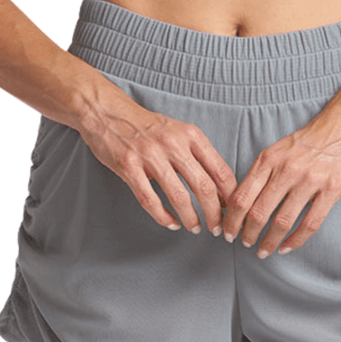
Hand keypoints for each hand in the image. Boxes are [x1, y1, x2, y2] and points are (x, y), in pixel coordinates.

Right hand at [80, 101, 237, 235]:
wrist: (108, 112)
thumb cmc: (147, 126)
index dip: (230, 196)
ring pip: (179, 197)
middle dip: (214, 214)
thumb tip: (220, 189)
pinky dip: (163, 217)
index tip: (232, 211)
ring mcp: (150, 155)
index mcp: (191, 134)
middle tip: (217, 229)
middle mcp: (173, 144)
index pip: (220, 170)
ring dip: (191, 219)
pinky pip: (150, 200)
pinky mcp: (128, 167)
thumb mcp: (179, 132)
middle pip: (204, 187)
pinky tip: (171, 223)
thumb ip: (198, 156)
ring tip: (195, 228)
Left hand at [222, 113, 340, 256]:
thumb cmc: (310, 139)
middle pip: (258, 212)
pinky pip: (310, 223)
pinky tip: (287, 248)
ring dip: (269, 241)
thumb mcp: (278, 148)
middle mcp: (286, 170)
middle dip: (247, 234)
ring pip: (282, 221)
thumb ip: (262, 171)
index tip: (228, 231)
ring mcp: (310, 180)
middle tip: (244, 244)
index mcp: (269, 159)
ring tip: (264, 250)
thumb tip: (242, 199)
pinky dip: (296, 241)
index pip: (242, 196)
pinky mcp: (331, 189)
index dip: (231, 219)